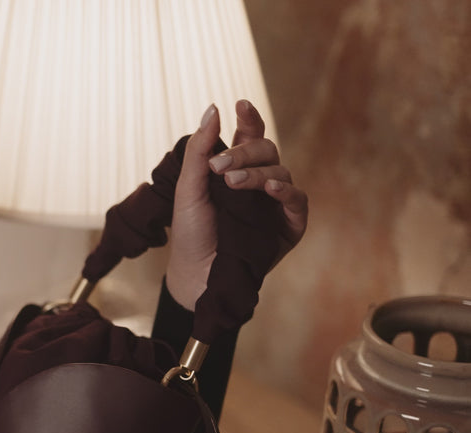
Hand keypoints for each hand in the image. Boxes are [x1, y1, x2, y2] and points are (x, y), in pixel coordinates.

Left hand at [167, 100, 308, 309]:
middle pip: (266, 149)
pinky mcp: (290, 226)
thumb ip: (199, 150)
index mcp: (236, 169)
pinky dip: (286, 191)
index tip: (240, 104)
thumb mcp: (188, 189)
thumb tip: (214, 108)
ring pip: (280, 171)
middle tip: (220, 166)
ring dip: (256, 172)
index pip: (249, 135)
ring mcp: (276, 203)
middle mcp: (259, 182)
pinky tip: (270, 189)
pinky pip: (297, 200)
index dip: (248, 119)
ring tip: (233, 183)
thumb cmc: (190, 233)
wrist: (196, 274)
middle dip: (244, 152)